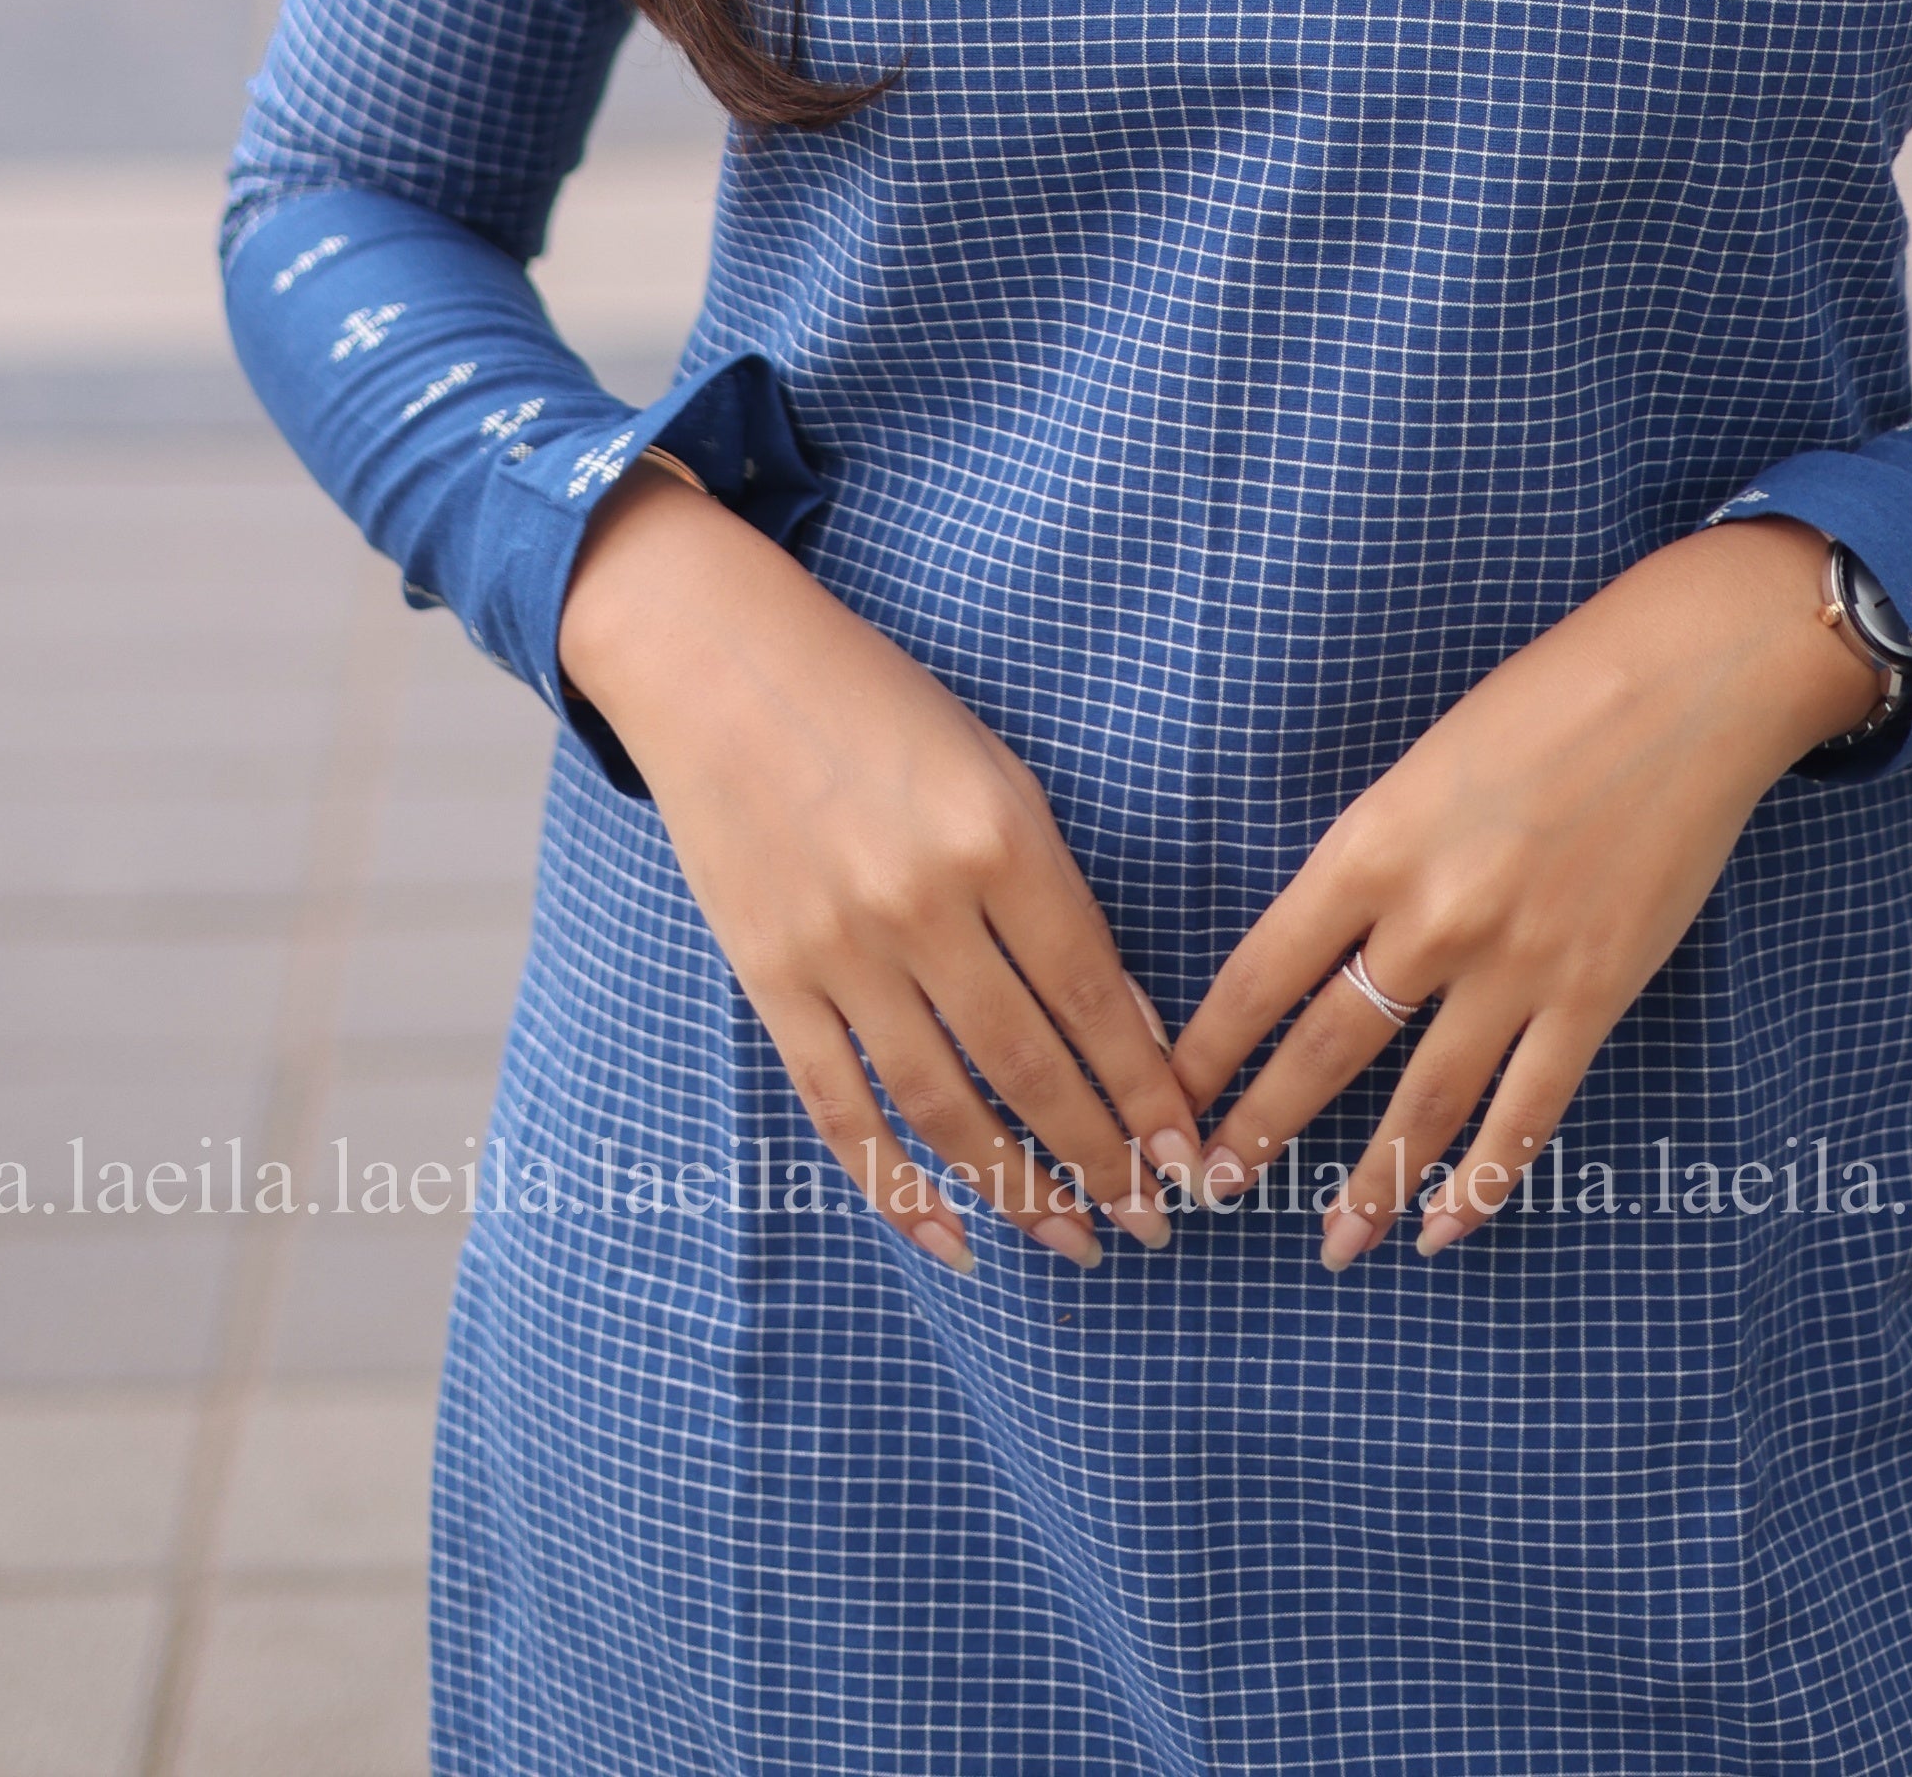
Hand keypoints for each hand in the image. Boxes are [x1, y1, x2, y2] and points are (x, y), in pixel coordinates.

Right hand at [557, 468, 1202, 1277]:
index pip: (1091, 996)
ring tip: (1075, 1245)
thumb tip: (1128, 1026)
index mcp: (997, 837)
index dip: (1145, 1091)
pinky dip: (896, 1188)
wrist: (721, 666)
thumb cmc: (881, 709)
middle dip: (1101, 1161)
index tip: (1190, 1159)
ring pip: (942, 1108)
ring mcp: (838, 949)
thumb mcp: (997, 773)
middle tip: (1154, 1228)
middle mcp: (922, 903)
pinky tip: (953, 1239)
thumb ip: (1059, 896)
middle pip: (1027, 1067)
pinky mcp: (771, 980)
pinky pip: (840, 1110)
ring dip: (1018, 1192)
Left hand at [1170, 519, 1879, 1270]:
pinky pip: (1526, 1114)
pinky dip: (1483, 1184)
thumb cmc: (1550, 698)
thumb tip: (1335, 946)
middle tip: (1216, 1188)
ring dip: (1370, 1186)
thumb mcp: (1428, 762)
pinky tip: (1448, 1229)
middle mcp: (1432, 917)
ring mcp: (1517, 966)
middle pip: (1324, 1051)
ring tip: (1332, 1245)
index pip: (1263, 971)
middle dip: (1263, 1130)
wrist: (1688, 684)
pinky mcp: (1593, 994)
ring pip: (1421, 1106)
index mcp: (1374, 844)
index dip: (1211, 1048)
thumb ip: (1380, 857)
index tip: (1171, 1096)